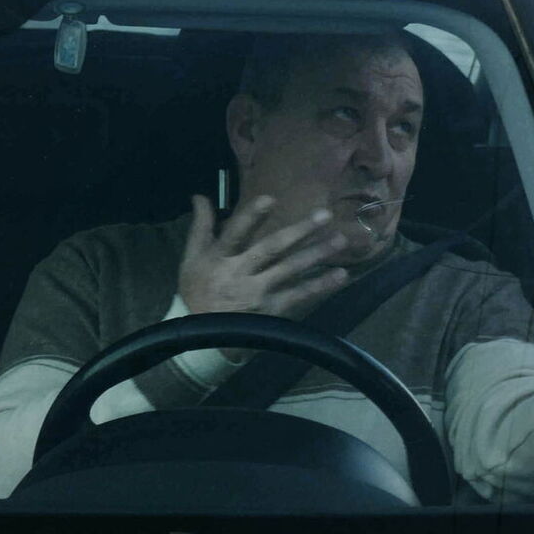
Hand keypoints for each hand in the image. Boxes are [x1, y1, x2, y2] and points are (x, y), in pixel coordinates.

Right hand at [178, 195, 352, 320]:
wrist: (200, 338)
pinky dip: (320, 285)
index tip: (270, 199)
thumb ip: (201, 226)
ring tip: (341, 240)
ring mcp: (258, 293)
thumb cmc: (197, 290)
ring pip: (291, 269)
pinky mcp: (272, 310)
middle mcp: (240, 274)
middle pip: (272, 249)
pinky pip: (299, 295)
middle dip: (299, 231)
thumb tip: (200, 195)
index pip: (234, 234)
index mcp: (219, 259)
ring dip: (317, 254)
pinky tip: (340, 275)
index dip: (251, 218)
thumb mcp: (192, 258)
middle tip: (325, 215)